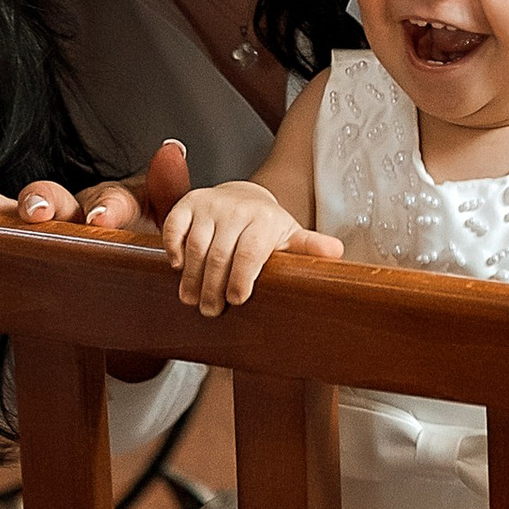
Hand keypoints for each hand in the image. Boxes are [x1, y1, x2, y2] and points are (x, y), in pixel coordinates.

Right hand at [0, 140, 189, 235]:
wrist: (142, 265)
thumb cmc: (156, 237)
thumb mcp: (172, 216)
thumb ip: (170, 189)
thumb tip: (172, 148)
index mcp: (120, 200)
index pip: (112, 199)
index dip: (105, 207)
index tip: (99, 220)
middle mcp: (81, 202)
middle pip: (60, 196)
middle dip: (45, 201)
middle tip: (37, 213)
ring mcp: (55, 216)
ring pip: (26, 203)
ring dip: (2, 202)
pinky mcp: (31, 233)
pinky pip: (4, 219)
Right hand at [161, 184, 341, 315]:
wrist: (244, 197)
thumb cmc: (266, 226)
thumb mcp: (289, 236)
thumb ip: (309, 247)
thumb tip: (335, 252)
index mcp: (264, 219)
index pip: (250, 251)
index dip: (241, 278)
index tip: (236, 300)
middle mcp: (235, 209)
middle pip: (220, 254)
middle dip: (213, 287)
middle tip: (211, 311)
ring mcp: (210, 205)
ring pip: (196, 245)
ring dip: (191, 277)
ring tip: (192, 299)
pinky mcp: (188, 204)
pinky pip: (174, 226)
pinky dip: (172, 248)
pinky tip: (177, 267)